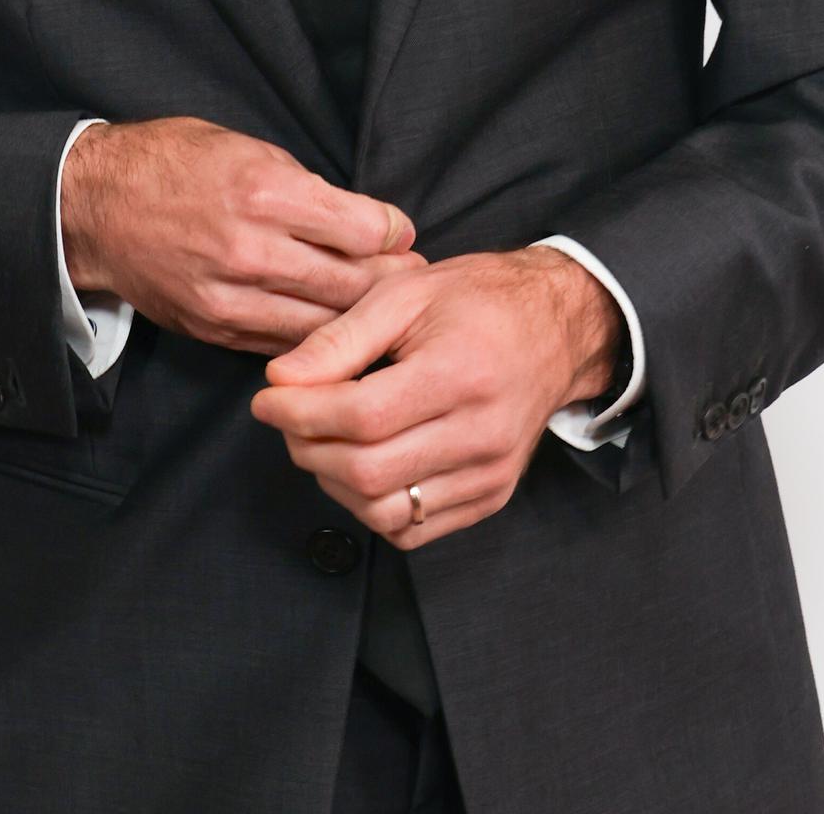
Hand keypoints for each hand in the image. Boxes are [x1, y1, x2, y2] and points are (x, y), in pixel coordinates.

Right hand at [59, 115, 420, 354]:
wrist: (95, 206)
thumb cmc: (172, 163)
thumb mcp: (244, 147)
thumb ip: (304, 187)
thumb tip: (363, 221)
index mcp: (265, 191)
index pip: (361, 229)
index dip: (393, 232)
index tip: (402, 233)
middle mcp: (251, 249)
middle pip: (350, 282)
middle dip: (391, 282)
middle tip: (414, 279)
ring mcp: (231, 296)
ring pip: (321, 322)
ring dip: (359, 318)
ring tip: (384, 310)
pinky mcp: (214, 327)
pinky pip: (283, 341)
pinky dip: (313, 337)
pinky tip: (333, 328)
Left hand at [248, 245, 624, 547]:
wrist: (555, 328)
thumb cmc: (476, 300)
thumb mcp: (405, 293)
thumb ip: (340, 338)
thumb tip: (280, 379)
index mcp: (460, 373)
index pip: (362, 416)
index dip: (300, 413)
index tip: (267, 399)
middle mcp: (481, 433)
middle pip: (368, 472)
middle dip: (308, 448)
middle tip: (288, 418)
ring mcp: (490, 474)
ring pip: (386, 512)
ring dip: (334, 483)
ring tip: (322, 440)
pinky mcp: (491, 497)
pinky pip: (414, 530)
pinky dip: (372, 507)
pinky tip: (362, 466)